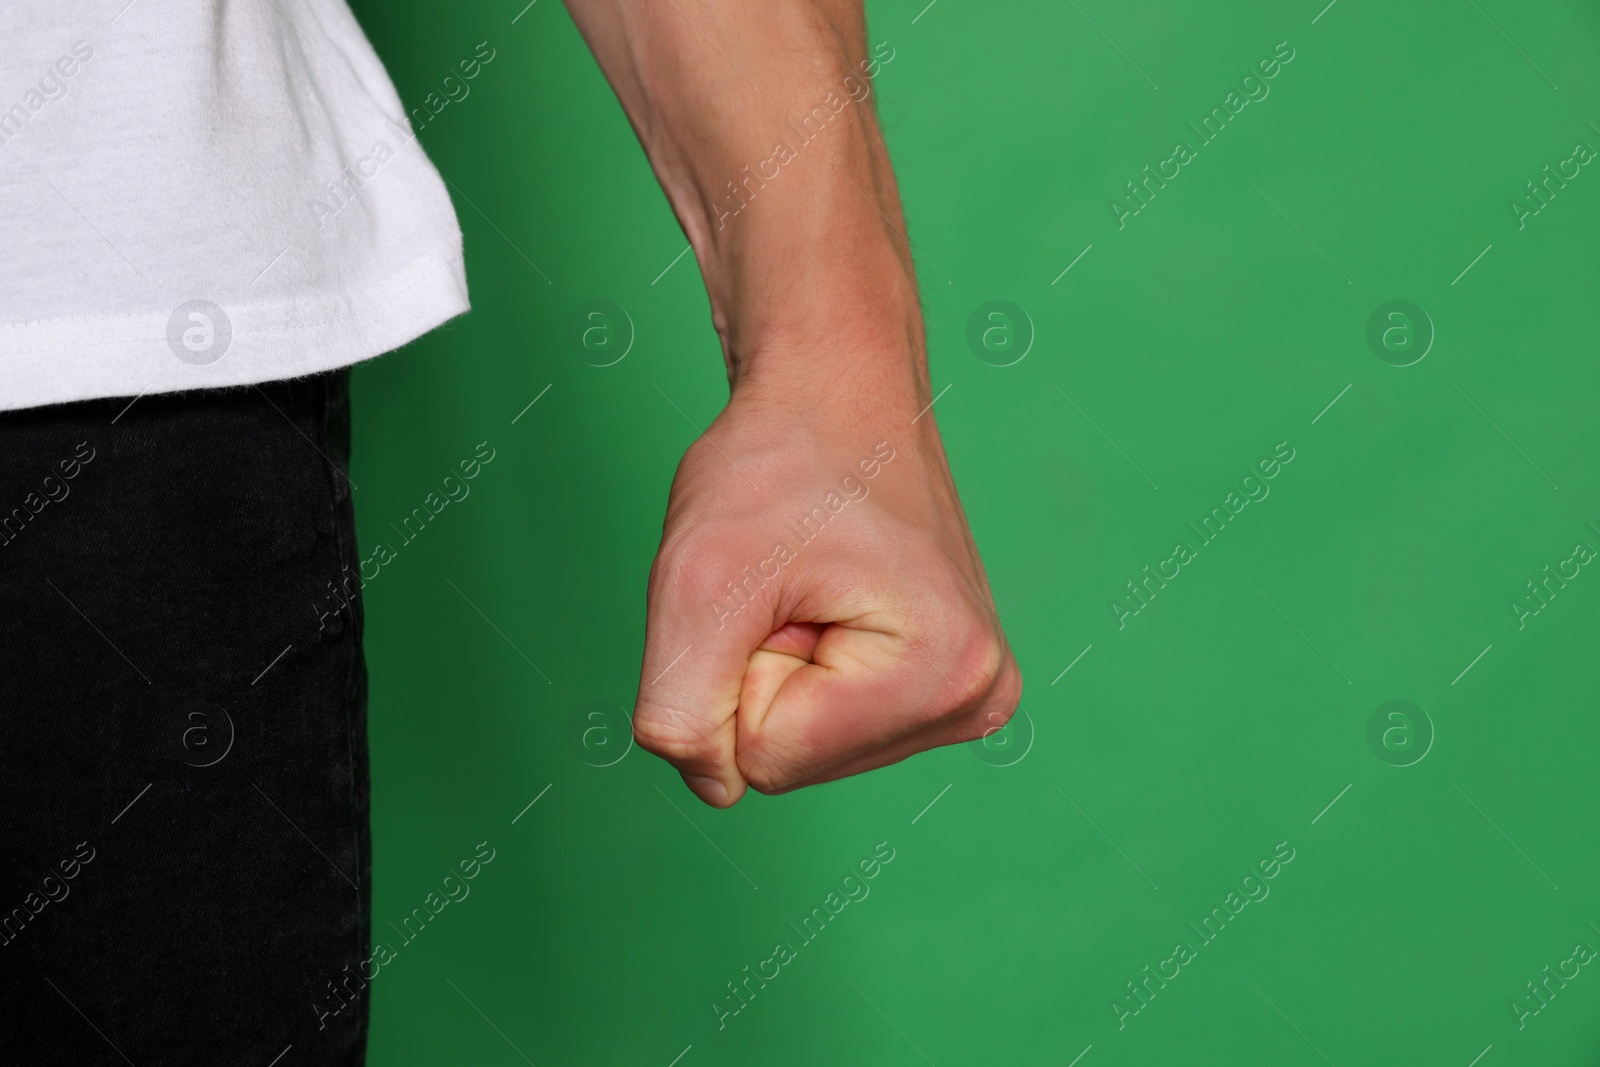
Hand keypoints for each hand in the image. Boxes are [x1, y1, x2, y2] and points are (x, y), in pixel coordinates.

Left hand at [632, 370, 1021, 806]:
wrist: (833, 390)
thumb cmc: (775, 464)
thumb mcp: (697, 580)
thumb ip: (679, 709)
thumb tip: (713, 784)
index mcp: (942, 677)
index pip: (764, 760)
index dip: (736, 667)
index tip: (774, 583)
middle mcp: (977, 697)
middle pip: (791, 762)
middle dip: (760, 671)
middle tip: (787, 579)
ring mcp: (968, 695)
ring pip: (803, 745)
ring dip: (778, 664)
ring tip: (806, 582)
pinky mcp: (944, 686)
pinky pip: (824, 724)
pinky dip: (801, 663)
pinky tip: (827, 596)